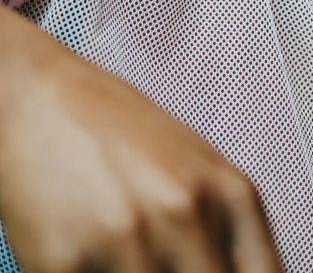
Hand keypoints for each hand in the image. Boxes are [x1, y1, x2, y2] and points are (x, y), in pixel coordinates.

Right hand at [0, 6, 279, 272]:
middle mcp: (186, 213)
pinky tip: (91, 264)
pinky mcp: (63, 262)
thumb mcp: (197, 170)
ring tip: (124, 261)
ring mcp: (127, 239)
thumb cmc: (122, 136)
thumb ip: (227, 231)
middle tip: (166, 266)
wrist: (41, 96)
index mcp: (230, 191)